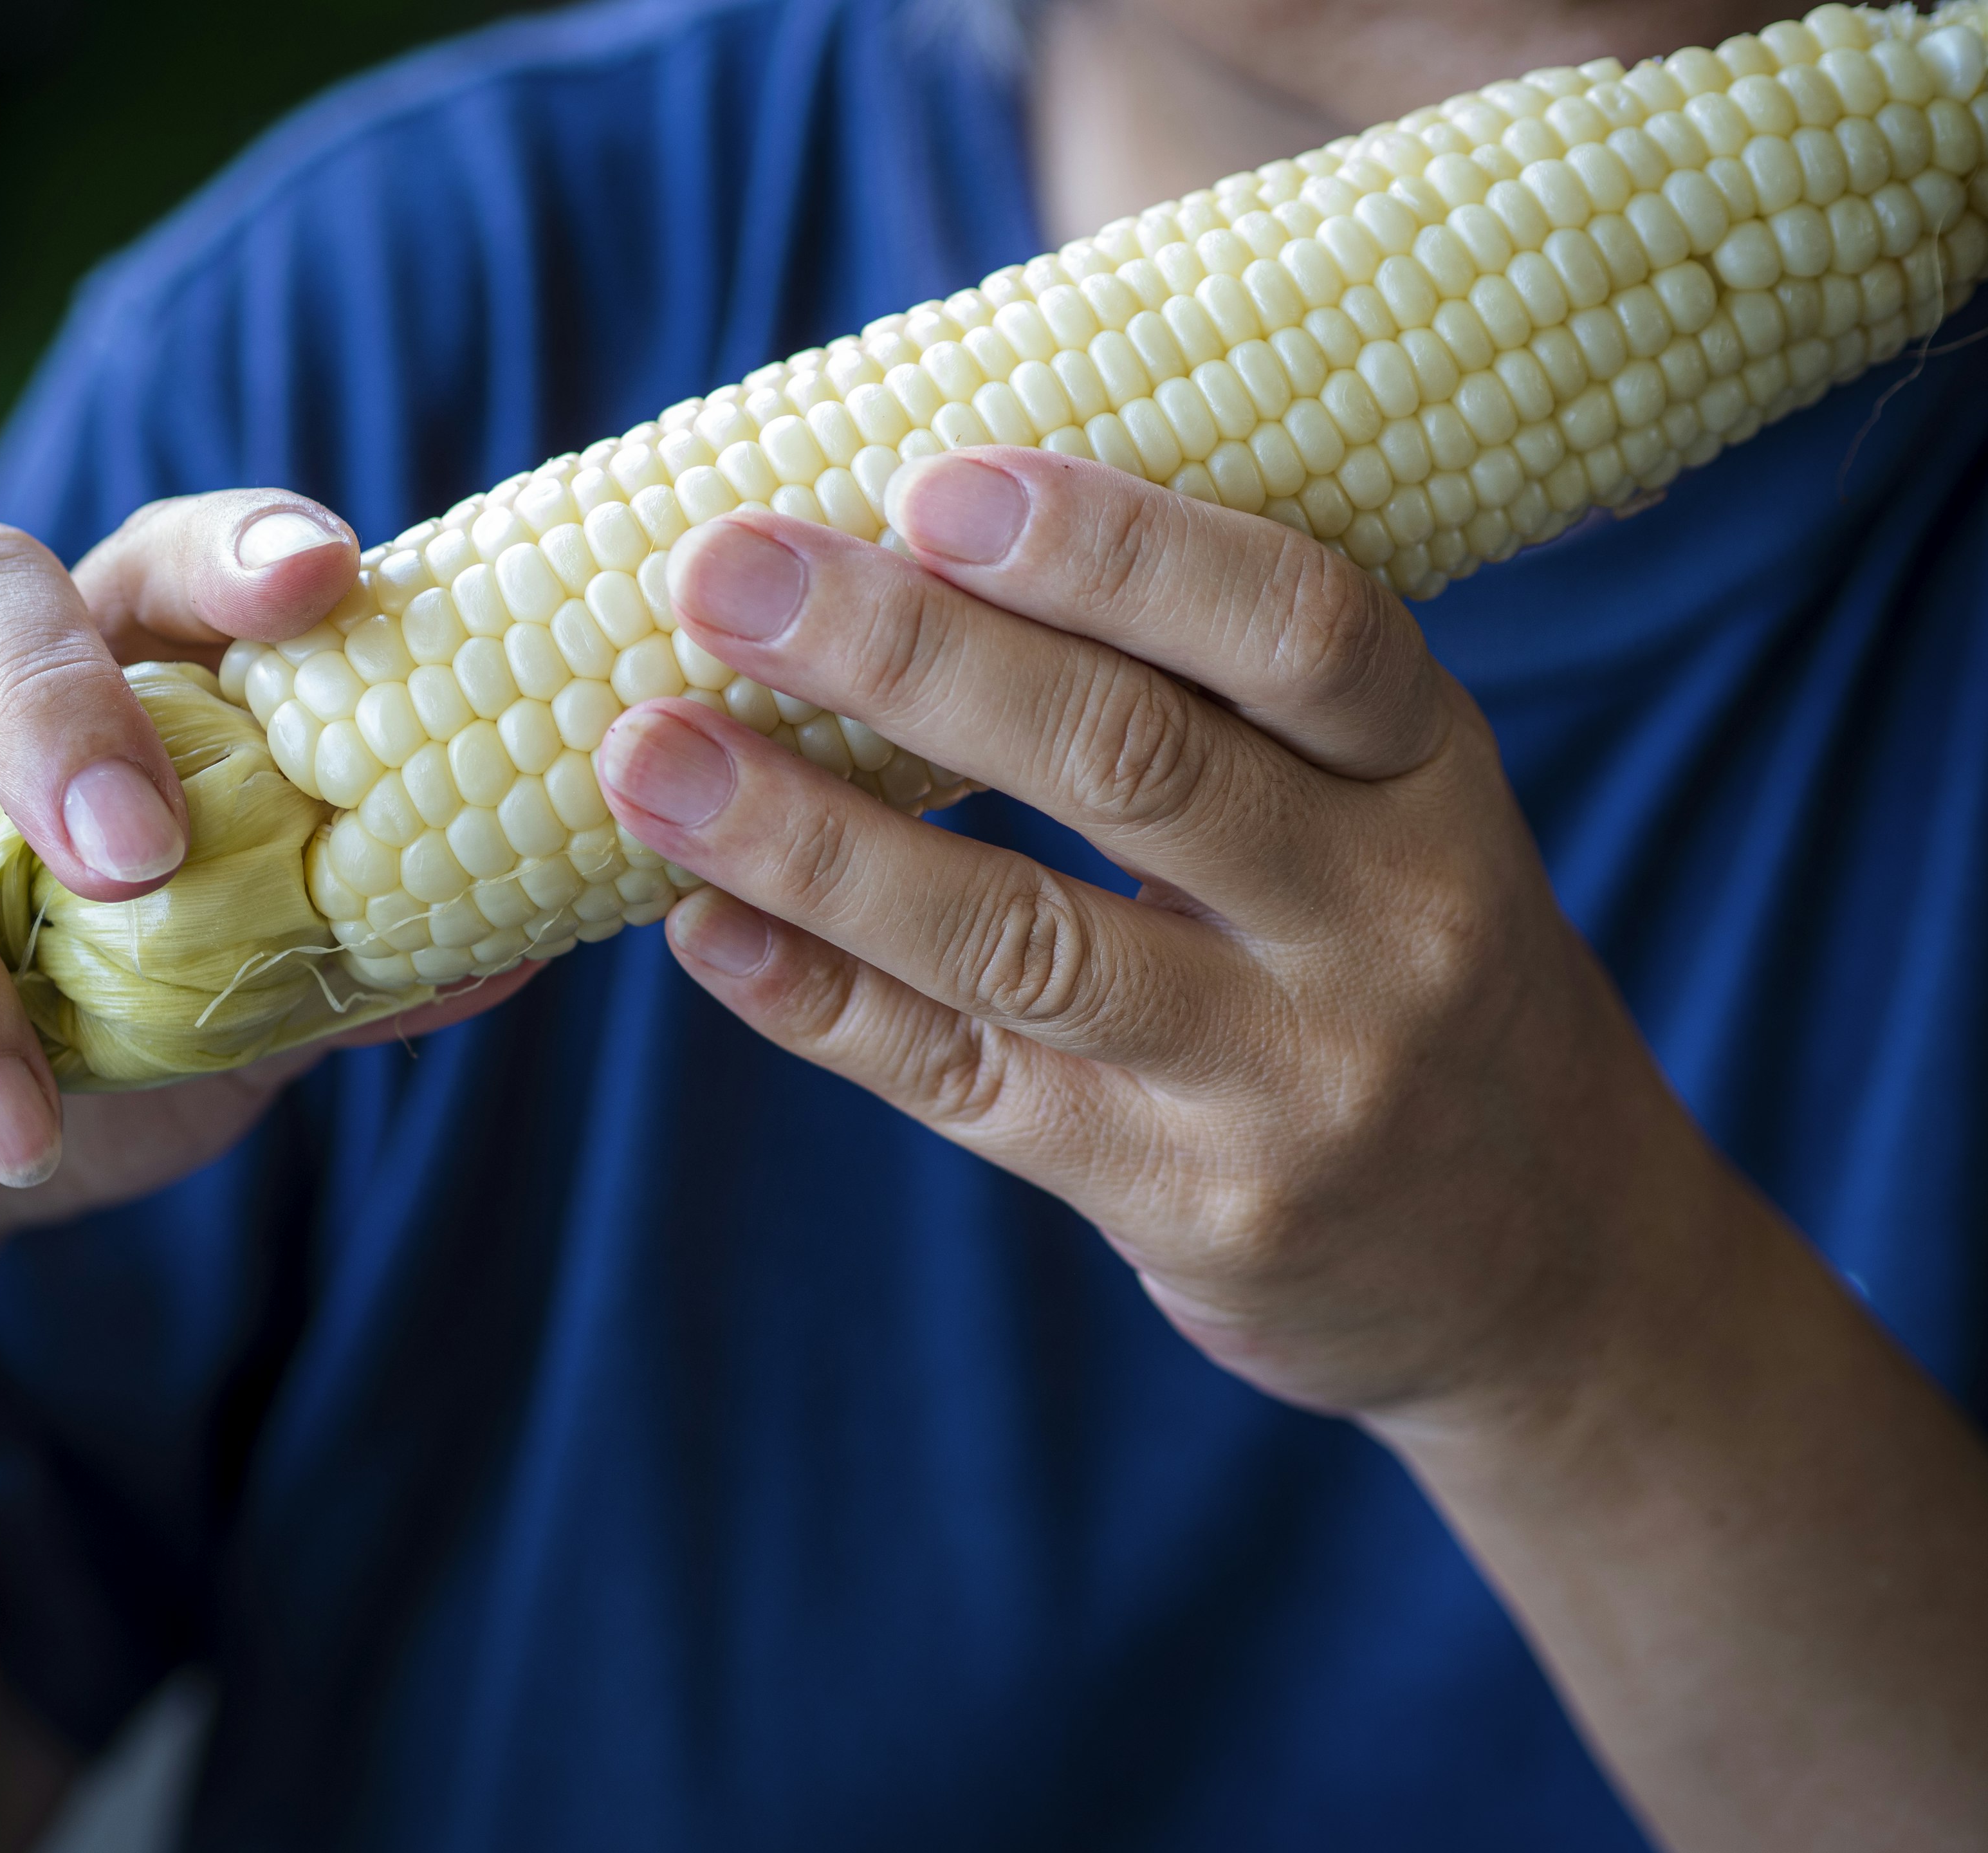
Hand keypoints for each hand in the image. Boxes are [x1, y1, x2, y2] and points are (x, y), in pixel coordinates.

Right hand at [0, 491, 529, 1250]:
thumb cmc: (90, 1050)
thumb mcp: (229, 1013)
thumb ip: (341, 966)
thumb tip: (515, 939)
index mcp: (84, 683)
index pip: (151, 563)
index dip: (231, 552)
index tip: (327, 578)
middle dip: (58, 713)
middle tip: (139, 861)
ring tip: (14, 1130)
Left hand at [596, 448, 1723, 1424]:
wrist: (1545, 1267)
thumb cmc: (1403, 973)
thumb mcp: (1386, 820)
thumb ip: (1215, 712)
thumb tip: (920, 552)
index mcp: (1434, 780)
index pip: (1298, 627)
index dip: (1114, 548)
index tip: (927, 480)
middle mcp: (1386, 925)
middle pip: (1132, 762)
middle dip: (905, 655)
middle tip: (718, 573)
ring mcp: (1292, 1082)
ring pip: (1021, 937)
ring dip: (812, 841)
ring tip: (647, 759)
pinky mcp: (1195, 1205)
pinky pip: (973, 1087)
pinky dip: (822, 1005)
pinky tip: (703, 931)